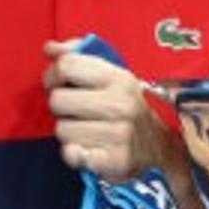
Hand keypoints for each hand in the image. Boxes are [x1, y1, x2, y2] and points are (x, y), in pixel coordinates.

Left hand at [42, 40, 167, 181]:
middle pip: (57, 100)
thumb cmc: (125, 107)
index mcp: (119, 77)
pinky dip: (74, 154)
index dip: (54, 75)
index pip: (66, 65)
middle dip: (62, 108)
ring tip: (86, 131)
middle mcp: (121, 103)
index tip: (61, 84)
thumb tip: (50, 48)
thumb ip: (78, 56)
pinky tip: (87, 149)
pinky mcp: (115, 160)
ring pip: (61, 130)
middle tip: (76, 112)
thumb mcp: (110, 75)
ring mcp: (120, 133)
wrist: (158, 147)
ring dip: (68, 133)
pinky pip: (71, 154)